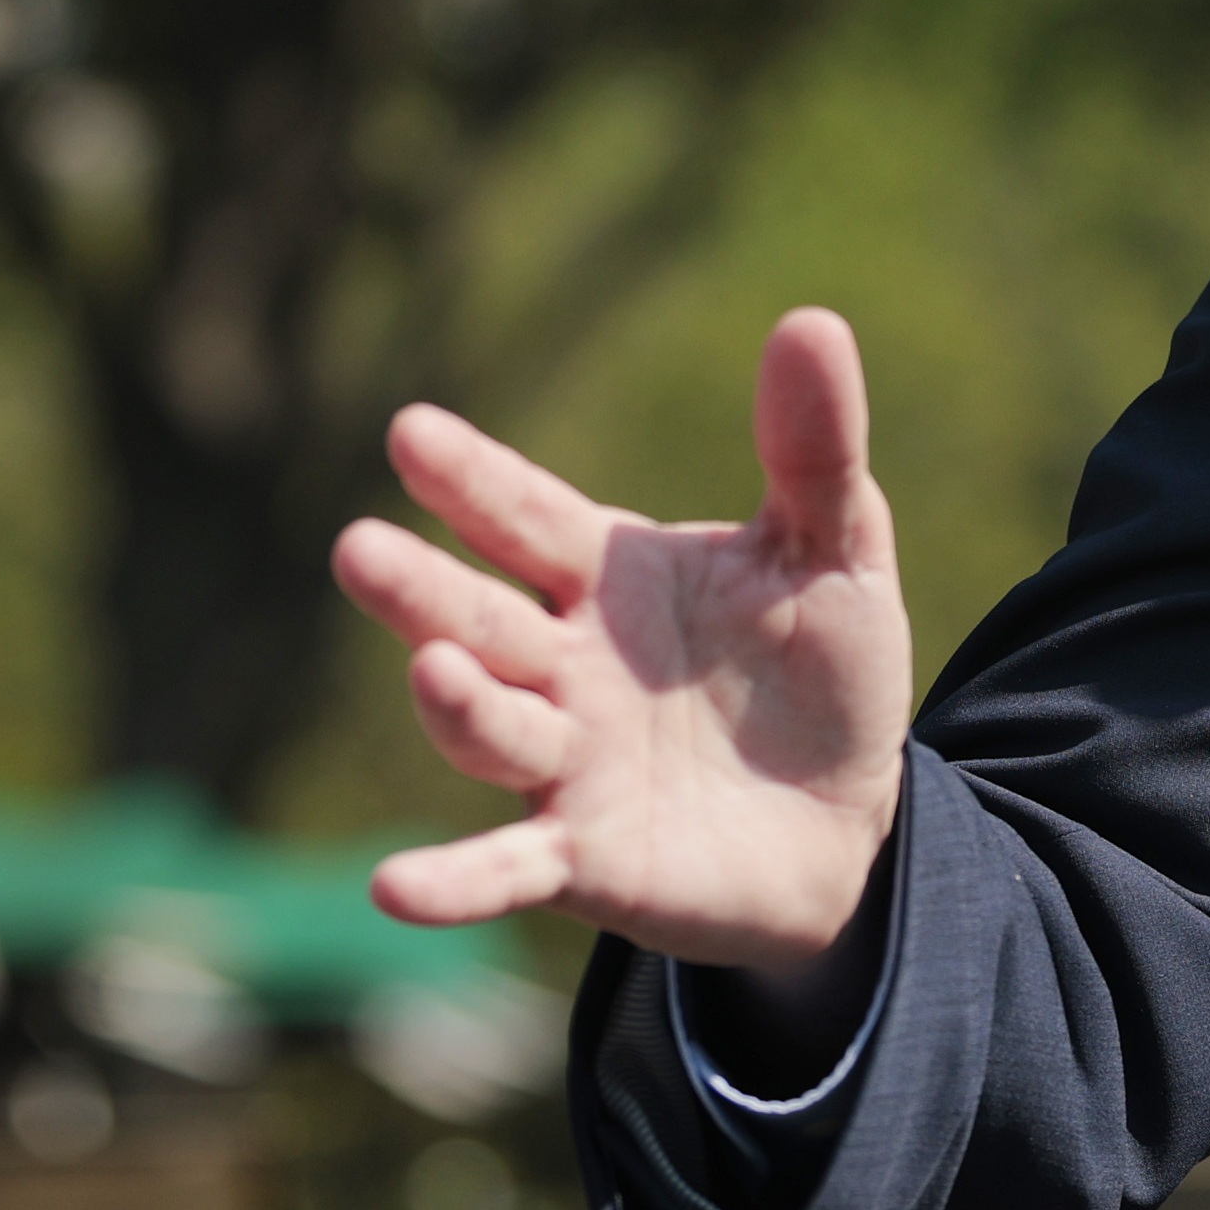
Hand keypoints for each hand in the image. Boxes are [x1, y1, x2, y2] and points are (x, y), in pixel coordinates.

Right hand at [334, 307, 913, 971]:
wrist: (851, 819)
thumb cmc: (821, 673)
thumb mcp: (833, 549)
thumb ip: (814, 449)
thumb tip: (810, 321)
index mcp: (610, 580)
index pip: (526, 518)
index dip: (471, 478)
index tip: (411, 430)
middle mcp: (564, 667)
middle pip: (479, 619)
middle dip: (422, 589)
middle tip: (358, 547)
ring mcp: (565, 765)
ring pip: (490, 729)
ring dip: (456, 706)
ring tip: (436, 670)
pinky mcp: (586, 860)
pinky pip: (506, 870)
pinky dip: (452, 882)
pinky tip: (393, 888)